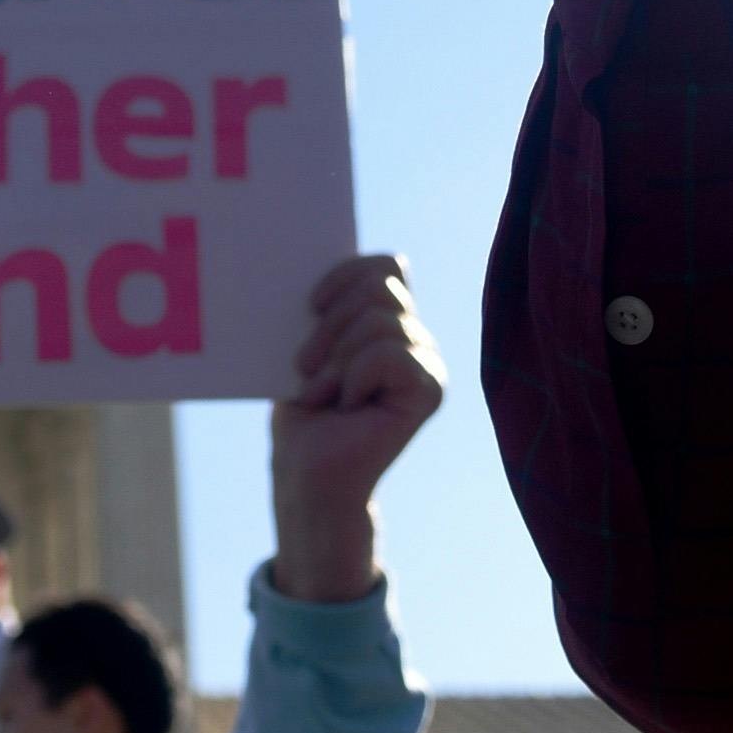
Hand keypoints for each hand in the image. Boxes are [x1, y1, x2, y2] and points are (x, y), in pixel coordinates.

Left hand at [269, 255, 445, 604]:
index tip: (310, 304)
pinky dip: (354, 376)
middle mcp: (417, 336)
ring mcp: (428, 362)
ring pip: (381, 320)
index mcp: (390, 318)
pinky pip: (390, 354)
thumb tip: (320, 261)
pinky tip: (346, 405)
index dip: (346, 274)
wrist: (305, 471)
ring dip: (336, 359)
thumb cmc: (302, 408)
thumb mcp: (310, 344)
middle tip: (305, 366)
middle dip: (330, 323)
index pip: (386, 266)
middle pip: (381, 287)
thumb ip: (332, 306)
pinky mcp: (429, 390)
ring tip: (323, 392)